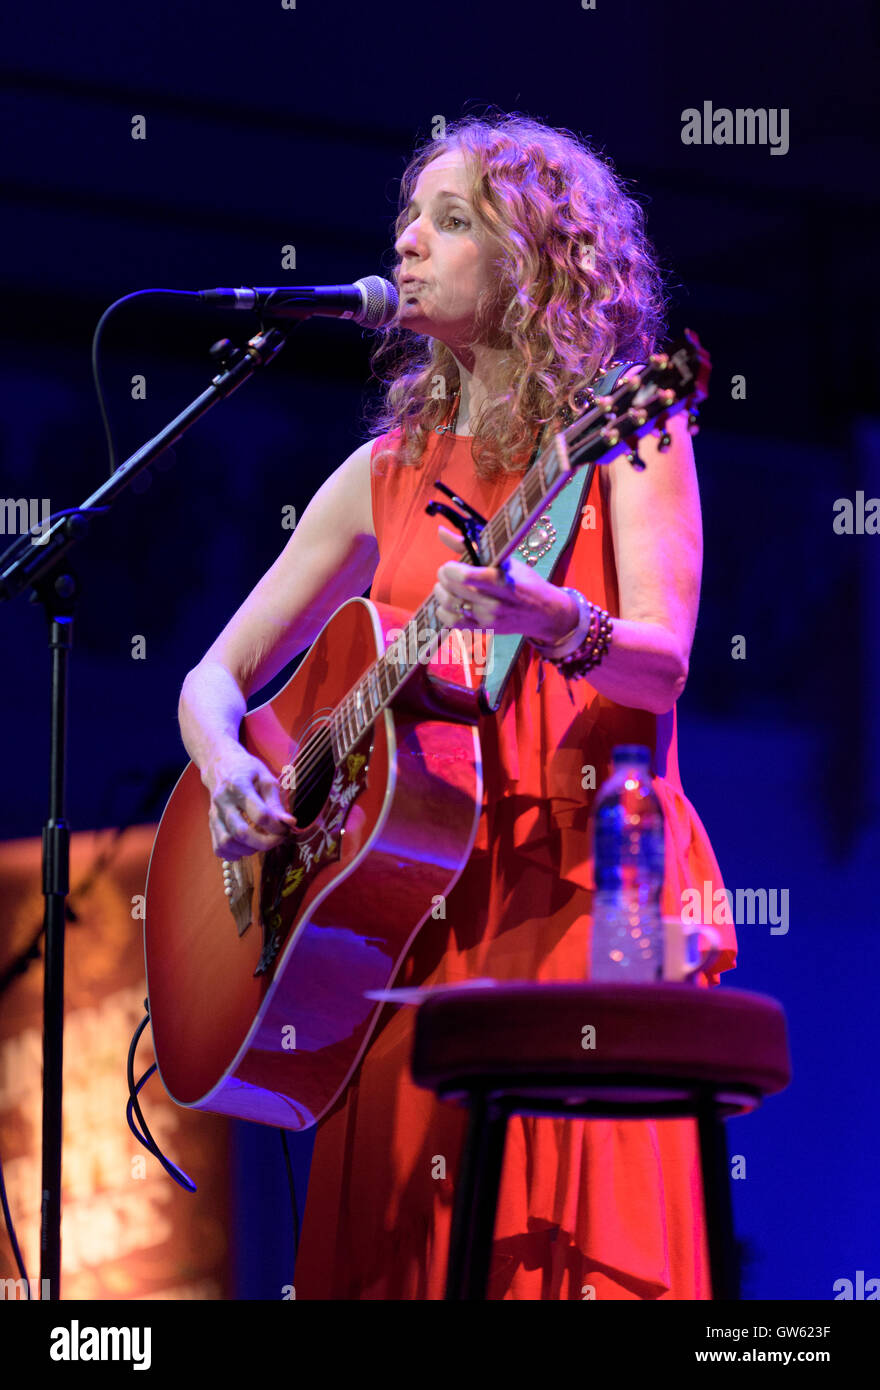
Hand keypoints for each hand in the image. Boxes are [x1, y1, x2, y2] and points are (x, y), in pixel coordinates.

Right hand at [200, 740, 297, 860]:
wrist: (220, 764)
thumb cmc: (247, 769)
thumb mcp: (266, 778)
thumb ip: (276, 802)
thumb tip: (290, 823)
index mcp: (238, 786)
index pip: (260, 815)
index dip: (277, 827)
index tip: (287, 827)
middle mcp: (223, 801)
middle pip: (241, 833)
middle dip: (264, 843)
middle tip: (278, 840)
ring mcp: (214, 813)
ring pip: (228, 842)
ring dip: (249, 849)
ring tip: (262, 842)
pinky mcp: (211, 823)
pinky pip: (219, 847)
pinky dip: (234, 853)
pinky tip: (246, 846)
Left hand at [433, 525, 578, 644]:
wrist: (544, 612)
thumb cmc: (524, 581)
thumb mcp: (505, 560)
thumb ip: (471, 546)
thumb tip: (441, 532)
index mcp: (501, 581)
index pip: (465, 576)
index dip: (450, 568)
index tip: (451, 564)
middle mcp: (494, 602)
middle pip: (453, 588)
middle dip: (443, 576)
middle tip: (446, 571)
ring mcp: (488, 618)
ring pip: (448, 605)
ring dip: (441, 592)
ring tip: (446, 586)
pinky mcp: (483, 630)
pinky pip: (452, 622)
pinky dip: (443, 611)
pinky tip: (449, 603)